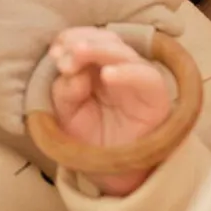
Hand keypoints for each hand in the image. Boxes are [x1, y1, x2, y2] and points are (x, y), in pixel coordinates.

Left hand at [49, 27, 171, 196]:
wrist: (112, 172)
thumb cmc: (91, 136)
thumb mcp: (66, 114)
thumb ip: (64, 92)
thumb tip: (71, 72)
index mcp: (96, 66)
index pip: (87, 38)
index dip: (70, 39)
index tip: (54, 52)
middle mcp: (119, 66)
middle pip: (106, 39)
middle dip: (82, 42)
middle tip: (64, 54)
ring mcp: (138, 77)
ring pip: (123, 52)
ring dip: (99, 49)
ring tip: (77, 54)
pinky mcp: (155, 94)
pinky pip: (146, 76)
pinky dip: (127, 73)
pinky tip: (107, 75)